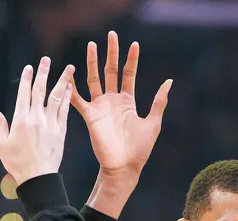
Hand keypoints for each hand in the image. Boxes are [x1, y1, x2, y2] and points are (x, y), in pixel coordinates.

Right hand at [0, 57, 74, 185]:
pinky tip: (69, 88)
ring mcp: (50, 123)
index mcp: (20, 119)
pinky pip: (65, 110)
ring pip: (56, 97)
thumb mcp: (2, 144)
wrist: (38, 177)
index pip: (23, 93)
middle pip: (40, 90)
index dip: (27, 79)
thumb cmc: (17, 163)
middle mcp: (36, 118)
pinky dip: (67, 98)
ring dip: (62, 80)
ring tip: (69, 67)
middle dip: (43, 73)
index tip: (30, 67)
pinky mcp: (61, 131)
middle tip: (46, 59)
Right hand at [72, 31, 171, 184]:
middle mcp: (113, 101)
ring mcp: (100, 107)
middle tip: (111, 35)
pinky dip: (72, 88)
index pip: (128, 74)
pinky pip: (78, 100)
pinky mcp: (90, 116)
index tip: (134, 44)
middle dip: (111, 53)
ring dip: (92, 63)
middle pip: (111, 71)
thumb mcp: (153, 122)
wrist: (124, 167)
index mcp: (128, 101)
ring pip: (94, 79)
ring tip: (91, 45)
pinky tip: (68, 75)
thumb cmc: (140, 149)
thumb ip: (159, 101)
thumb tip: (169, 82)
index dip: (131, 59)